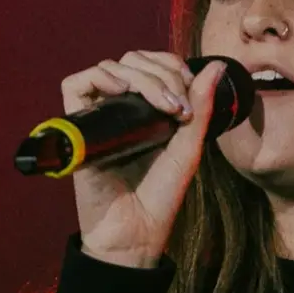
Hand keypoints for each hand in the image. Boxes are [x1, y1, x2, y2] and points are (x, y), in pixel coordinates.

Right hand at [61, 50, 228, 267]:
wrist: (135, 232)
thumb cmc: (161, 196)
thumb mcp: (188, 148)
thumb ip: (201, 107)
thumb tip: (218, 65)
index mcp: (149, 110)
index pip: (154, 64)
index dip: (172, 66)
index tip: (189, 92)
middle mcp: (123, 108)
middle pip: (133, 61)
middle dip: (161, 73)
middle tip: (177, 107)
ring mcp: (100, 116)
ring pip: (110, 68)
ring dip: (139, 77)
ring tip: (161, 106)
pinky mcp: (77, 127)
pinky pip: (75, 85)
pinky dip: (98, 77)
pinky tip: (121, 90)